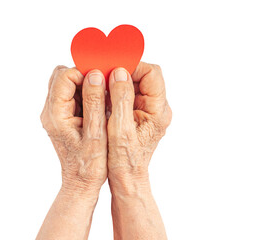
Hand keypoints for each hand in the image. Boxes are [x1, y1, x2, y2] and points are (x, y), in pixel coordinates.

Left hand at [40, 66, 106, 195]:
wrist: (81, 183)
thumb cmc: (89, 164)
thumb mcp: (96, 133)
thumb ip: (94, 102)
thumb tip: (94, 75)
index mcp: (56, 114)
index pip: (64, 76)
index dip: (84, 74)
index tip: (102, 81)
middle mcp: (51, 112)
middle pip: (61, 77)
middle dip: (83, 77)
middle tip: (102, 88)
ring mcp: (55, 114)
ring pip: (66, 85)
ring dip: (85, 86)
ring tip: (102, 99)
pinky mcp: (62, 117)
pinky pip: (71, 96)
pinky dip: (85, 95)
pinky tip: (99, 107)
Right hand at [107, 62, 171, 191]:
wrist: (126, 180)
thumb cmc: (124, 161)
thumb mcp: (120, 130)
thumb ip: (121, 99)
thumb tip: (119, 72)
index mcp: (158, 111)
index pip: (151, 73)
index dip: (132, 66)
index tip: (111, 69)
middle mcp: (156, 109)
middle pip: (143, 77)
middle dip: (122, 73)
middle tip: (102, 75)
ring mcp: (147, 112)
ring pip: (134, 84)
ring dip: (116, 83)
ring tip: (99, 86)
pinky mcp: (138, 115)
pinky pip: (127, 95)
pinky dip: (114, 92)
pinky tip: (101, 97)